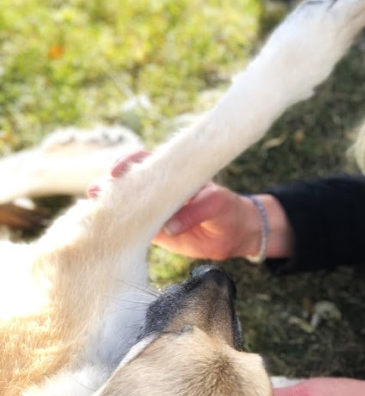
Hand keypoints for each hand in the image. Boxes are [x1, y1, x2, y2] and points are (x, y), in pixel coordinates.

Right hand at [88, 151, 293, 259]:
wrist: (237, 233)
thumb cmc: (228, 209)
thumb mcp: (216, 205)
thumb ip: (194, 213)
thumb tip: (169, 227)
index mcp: (173, 174)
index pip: (145, 162)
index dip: (128, 163)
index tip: (118, 172)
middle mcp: (159, 190)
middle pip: (127, 183)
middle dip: (109, 185)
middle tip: (98, 192)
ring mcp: (155, 212)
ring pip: (126, 207)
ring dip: (109, 209)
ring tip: (96, 212)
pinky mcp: (156, 233)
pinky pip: (134, 230)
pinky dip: (120, 231)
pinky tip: (106, 233)